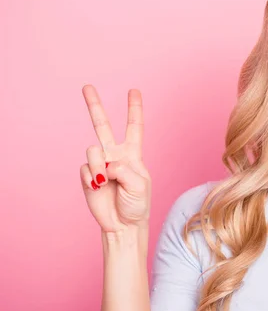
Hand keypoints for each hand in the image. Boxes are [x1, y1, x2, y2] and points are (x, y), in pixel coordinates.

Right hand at [80, 84, 150, 232]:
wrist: (122, 224)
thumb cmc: (137, 205)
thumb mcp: (139, 185)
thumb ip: (124, 169)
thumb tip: (105, 163)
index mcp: (132, 154)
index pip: (134, 127)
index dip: (134, 109)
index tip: (133, 90)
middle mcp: (115, 155)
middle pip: (102, 125)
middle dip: (94, 105)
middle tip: (87, 86)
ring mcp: (100, 164)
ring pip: (93, 150)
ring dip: (98, 166)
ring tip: (105, 182)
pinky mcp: (87, 176)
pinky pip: (85, 168)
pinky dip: (92, 177)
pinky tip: (98, 187)